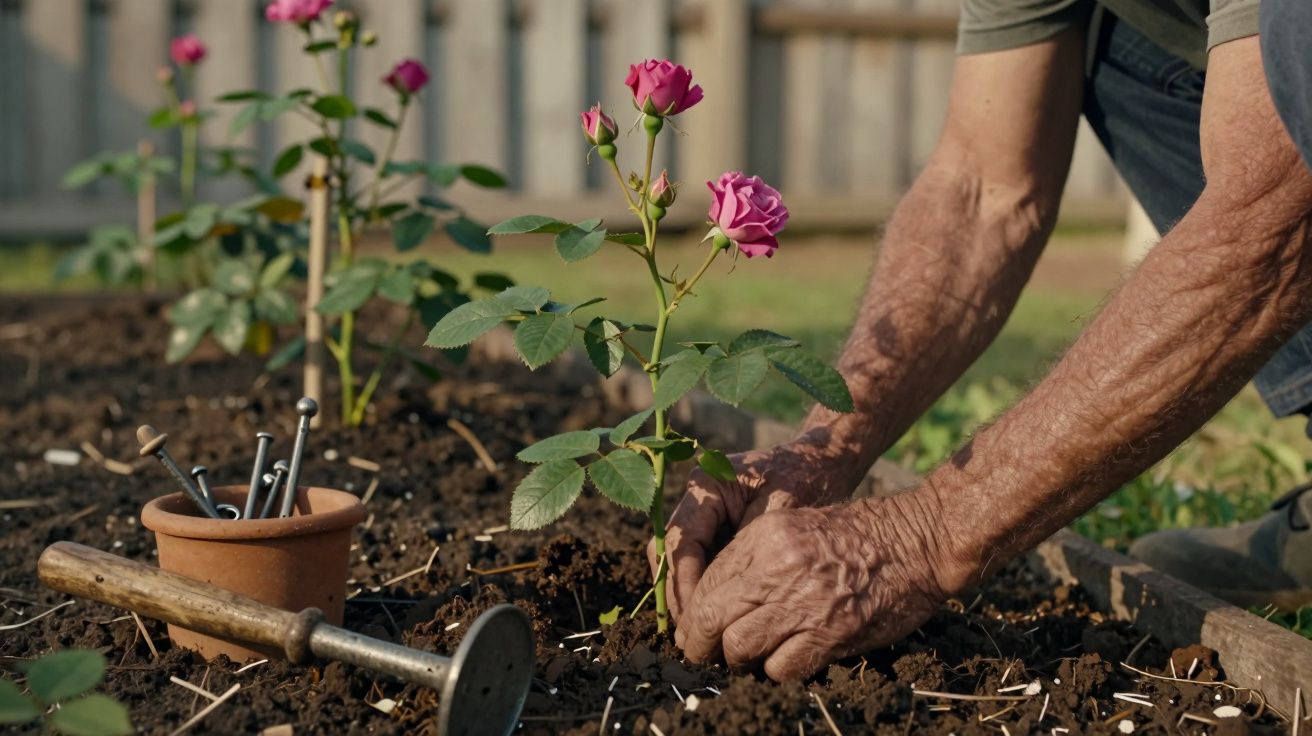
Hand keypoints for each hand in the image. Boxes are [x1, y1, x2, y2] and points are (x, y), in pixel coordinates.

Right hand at [647, 432, 856, 619]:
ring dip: (687, 597)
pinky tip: (716, 620)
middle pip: (668, 554)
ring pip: (677, 562)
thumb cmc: (807, 479)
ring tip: (701, 636)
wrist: (823, 460)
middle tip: (693, 637)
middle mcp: (696, 499)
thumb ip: (749, 547)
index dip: (683, 585)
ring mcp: (702, 513)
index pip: (680, 543)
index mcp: (706, 486)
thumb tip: (724, 597)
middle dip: (679, 597)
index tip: (696, 622)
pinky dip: (703, 590)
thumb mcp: (782, 512)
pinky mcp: (714, 527)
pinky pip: (698, 562)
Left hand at [674, 493, 950, 680]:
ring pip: (738, 647)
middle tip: (700, 656)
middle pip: (711, 617)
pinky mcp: (829, 633)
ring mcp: (803, 601)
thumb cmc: (861, 534)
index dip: (692, 613)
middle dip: (698, 644)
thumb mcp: (797, 527)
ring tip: (744, 661)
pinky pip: (780, 668)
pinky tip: (783, 662)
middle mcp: (776, 566)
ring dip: (737, 660)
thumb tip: (721, 600)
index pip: (706, 582)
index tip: (692, 629)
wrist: (918, 539)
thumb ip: (757, 558)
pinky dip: (775, 671)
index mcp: (765, 535)